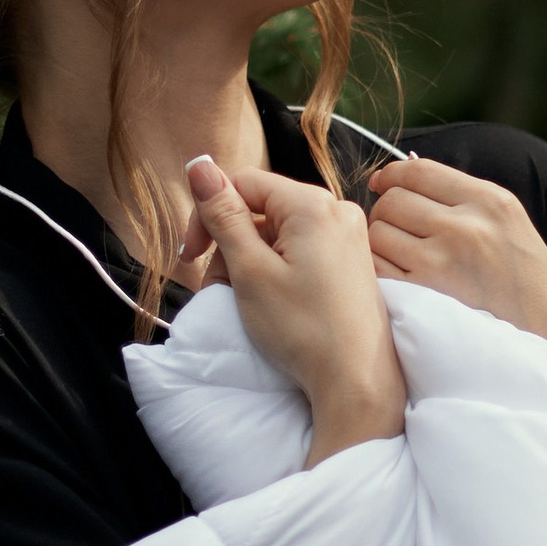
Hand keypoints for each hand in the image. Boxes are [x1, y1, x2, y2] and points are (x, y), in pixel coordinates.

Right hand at [185, 156, 405, 464]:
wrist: (357, 381)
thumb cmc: (302, 328)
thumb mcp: (250, 270)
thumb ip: (223, 215)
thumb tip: (200, 165)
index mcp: (312, 204)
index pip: (243, 183)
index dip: (208, 214)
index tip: (190, 256)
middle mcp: (337, 210)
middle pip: (262, 208)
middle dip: (230, 243)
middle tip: (217, 286)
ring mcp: (349, 237)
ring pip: (280, 233)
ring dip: (250, 260)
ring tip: (243, 300)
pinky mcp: (352, 262)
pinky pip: (302, 250)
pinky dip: (276, 269)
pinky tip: (268, 301)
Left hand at [366, 157, 546, 401]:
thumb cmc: (528, 289)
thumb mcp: (511, 228)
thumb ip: (464, 202)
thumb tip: (401, 178)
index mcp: (491, 202)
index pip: (418, 169)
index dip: (390, 175)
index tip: (381, 185)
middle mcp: (466, 226)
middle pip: (392, 200)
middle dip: (385, 214)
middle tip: (395, 233)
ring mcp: (442, 262)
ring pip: (378, 233)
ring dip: (380, 245)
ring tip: (400, 261)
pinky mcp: (423, 297)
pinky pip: (377, 270)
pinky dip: (378, 274)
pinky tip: (398, 284)